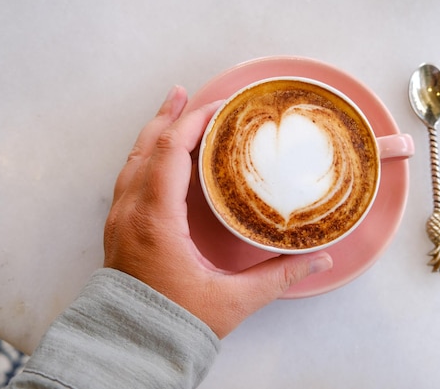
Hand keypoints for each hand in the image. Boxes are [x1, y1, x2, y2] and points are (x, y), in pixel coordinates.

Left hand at [103, 86, 332, 337]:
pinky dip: (145, 156)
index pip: (169, 154)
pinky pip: (129, 178)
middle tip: (186, 93)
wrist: (132, 347)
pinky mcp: (120, 229)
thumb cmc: (174, 324)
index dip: (192, 124)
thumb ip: (278, 277)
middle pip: (145, 147)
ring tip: (171, 110)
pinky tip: (158, 154)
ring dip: (153, 132)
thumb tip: (319, 259)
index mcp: (155, 222)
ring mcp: (120, 220)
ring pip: (132, 160)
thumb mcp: (232, 300)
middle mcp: (132, 213)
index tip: (217, 108)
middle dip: (168, 116)